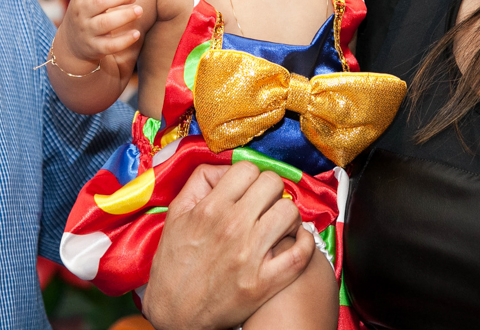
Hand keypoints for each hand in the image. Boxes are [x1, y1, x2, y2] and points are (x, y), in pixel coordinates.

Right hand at [56, 0, 142, 66]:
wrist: (70, 46)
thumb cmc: (83, 11)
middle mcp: (82, 14)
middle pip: (99, 2)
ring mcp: (88, 32)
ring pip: (105, 23)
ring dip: (125, 16)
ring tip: (140, 11)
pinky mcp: (95, 48)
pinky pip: (110, 46)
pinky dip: (124, 41)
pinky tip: (137, 34)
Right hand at [143, 163, 313, 329]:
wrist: (175, 313)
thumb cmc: (175, 264)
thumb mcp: (176, 214)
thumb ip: (199, 182)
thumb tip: (227, 167)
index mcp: (210, 209)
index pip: (247, 169)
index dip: (250, 175)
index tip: (248, 187)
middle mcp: (232, 228)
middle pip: (272, 184)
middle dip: (269, 190)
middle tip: (264, 203)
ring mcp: (251, 255)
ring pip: (289, 211)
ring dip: (286, 214)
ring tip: (277, 222)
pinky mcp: (265, 282)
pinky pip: (301, 252)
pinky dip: (304, 241)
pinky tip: (295, 240)